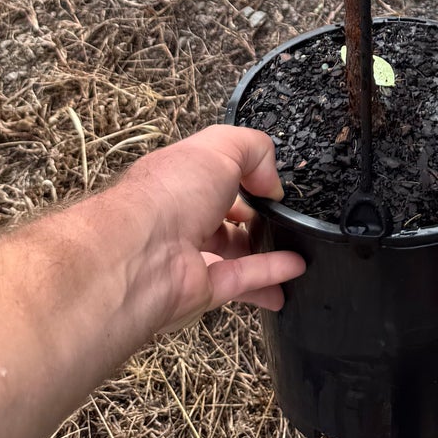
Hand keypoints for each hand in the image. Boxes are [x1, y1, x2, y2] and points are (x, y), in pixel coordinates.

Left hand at [109, 125, 305, 334]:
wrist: (139, 255)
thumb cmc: (171, 192)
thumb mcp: (220, 146)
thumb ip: (254, 149)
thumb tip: (271, 182)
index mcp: (178, 178)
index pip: (210, 173)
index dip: (241, 173)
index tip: (268, 180)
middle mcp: (179, 216)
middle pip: (219, 216)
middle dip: (249, 216)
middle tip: (282, 215)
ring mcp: (187, 256)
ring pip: (231, 253)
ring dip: (264, 250)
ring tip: (298, 245)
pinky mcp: (197, 290)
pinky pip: (239, 280)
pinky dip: (268, 274)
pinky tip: (295, 266)